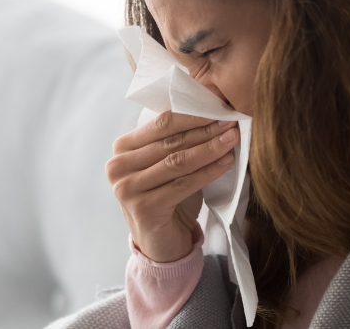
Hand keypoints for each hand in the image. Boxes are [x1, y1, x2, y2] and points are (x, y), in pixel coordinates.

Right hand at [106, 111, 237, 261]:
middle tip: (231, 121)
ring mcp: (127, 189)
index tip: (220, 106)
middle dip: (204, 129)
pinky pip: (182, 184)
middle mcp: (118, 167)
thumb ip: (178, 140)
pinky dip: (208, 172)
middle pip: (169, 141)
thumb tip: (213, 111)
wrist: (162, 244)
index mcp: (122, 149)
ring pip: (177, 161)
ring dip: (209, 148)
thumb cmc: (168, 199)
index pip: (161, 123)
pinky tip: (226, 162)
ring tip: (232, 139)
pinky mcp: (143, 208)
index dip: (192, 114)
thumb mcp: (168, 164)